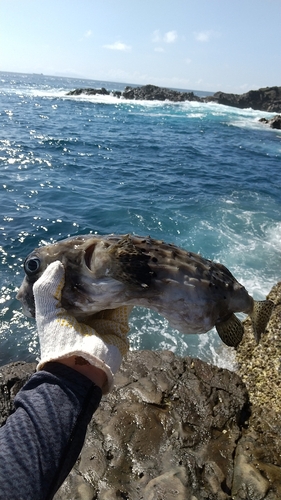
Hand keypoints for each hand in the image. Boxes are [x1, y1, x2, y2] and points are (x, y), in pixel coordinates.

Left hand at [33, 261, 132, 392]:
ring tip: (116, 261)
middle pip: (94, 289)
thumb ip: (47, 288)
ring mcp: (104, 318)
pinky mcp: (120, 323)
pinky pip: (125, 304)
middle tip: (102, 253)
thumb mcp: (46, 312)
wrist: (80, 369)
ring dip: (113, 281)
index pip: (73, 286)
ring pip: (110, 293)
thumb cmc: (59, 340)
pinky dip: (126, 292)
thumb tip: (58, 264)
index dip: (76, 271)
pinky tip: (126, 277)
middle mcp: (86, 313)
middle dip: (97, 275)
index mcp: (66, 310)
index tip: (81, 253)